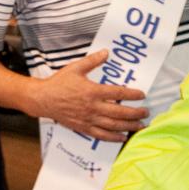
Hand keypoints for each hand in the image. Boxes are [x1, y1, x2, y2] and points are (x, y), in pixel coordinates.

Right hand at [32, 49, 147, 141]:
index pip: (117, 93)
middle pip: (119, 112)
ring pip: (113, 125)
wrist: (43, 99)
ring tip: (140, 126)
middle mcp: (92, 107)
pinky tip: (123, 137)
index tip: (142, 95)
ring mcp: (88, 119)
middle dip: (135, 113)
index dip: (132, 94)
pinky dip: (113, 137)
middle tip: (146, 112)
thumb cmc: (59, 83)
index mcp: (92, 91)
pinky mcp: (83, 128)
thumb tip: (106, 52)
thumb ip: (92, 61)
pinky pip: (101, 135)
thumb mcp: (75, 68)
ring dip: (128, 126)